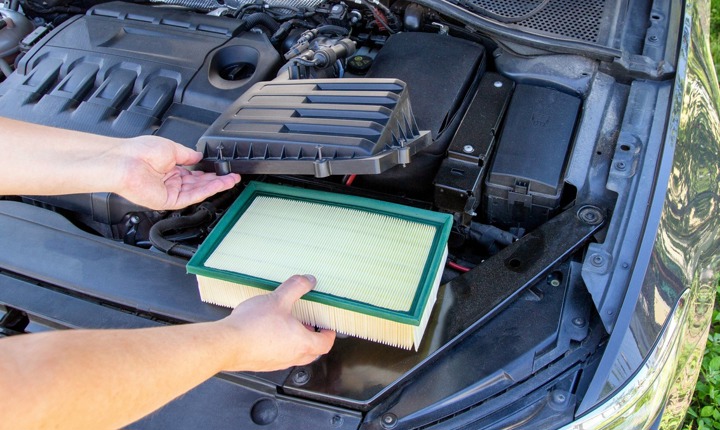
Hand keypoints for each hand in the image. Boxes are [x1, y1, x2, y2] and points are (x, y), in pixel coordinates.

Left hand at [115, 135, 239, 209]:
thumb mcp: (170, 147)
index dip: (209, 172)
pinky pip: (192, 197)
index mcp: (169, 167)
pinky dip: (206, 191)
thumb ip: (187, 154)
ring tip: (231, 180)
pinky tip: (218, 184)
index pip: (194, 173)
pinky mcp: (168, 201)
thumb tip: (198, 156)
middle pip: (198, 183)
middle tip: (232, 176)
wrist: (125, 162)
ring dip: (216, 186)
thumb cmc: (139, 152)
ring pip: (198, 191)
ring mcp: (169, 192)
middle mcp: (170, 181)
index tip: (222, 169)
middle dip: (216, 180)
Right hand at [216, 275, 335, 371]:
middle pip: (312, 353)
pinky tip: (267, 332)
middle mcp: (292, 357)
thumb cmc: (253, 326)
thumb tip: (308, 280)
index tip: (328, 327)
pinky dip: (279, 346)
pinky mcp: (262, 364)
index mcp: (302, 343)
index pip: (325, 344)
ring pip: (294, 355)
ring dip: (295, 342)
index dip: (329, 334)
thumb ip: (296, 287)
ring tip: (287, 325)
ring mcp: (276, 363)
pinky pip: (277, 356)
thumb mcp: (278, 299)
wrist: (227, 344)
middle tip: (309, 325)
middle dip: (313, 339)